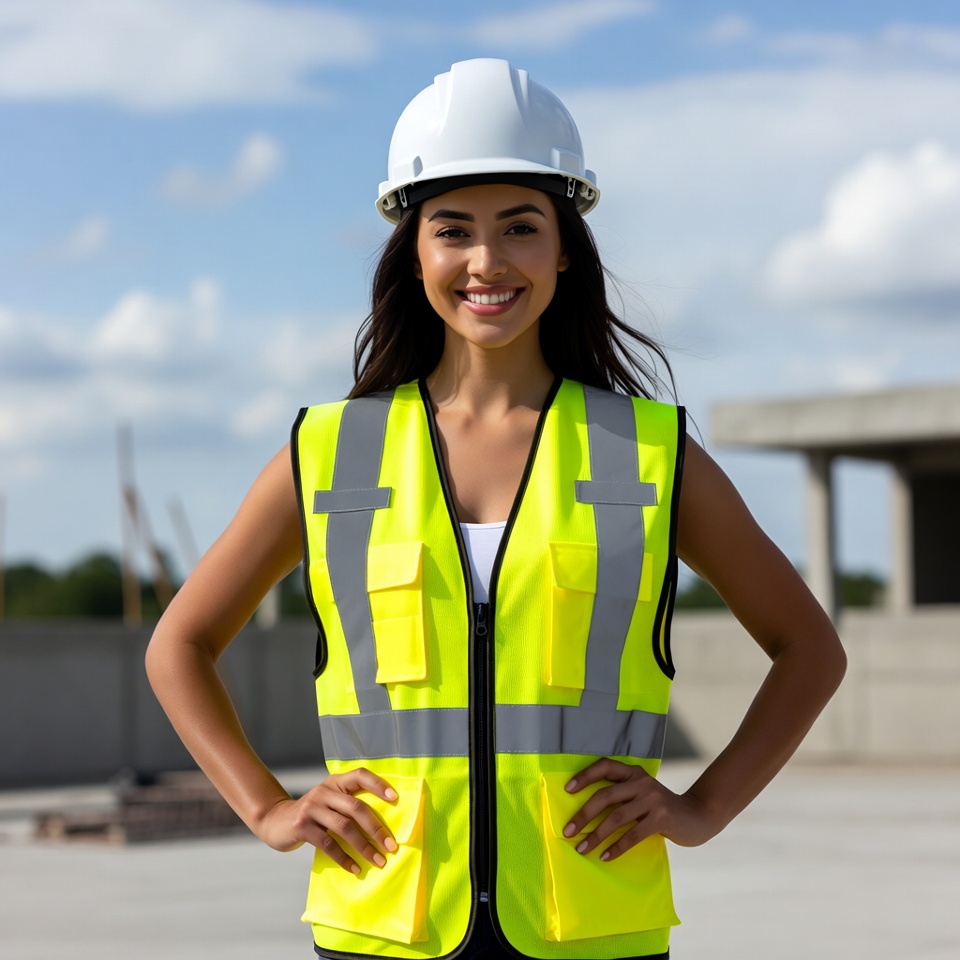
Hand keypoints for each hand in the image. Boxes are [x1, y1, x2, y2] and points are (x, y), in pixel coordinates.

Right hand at [257, 768, 398, 872]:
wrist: (275, 821)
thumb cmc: (313, 814)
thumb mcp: (329, 801)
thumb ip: (348, 804)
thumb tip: (383, 826)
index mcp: (335, 782)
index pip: (360, 775)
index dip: (378, 784)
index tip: (395, 798)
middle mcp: (325, 791)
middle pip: (356, 807)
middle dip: (376, 828)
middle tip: (391, 846)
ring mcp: (312, 807)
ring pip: (344, 827)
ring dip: (364, 846)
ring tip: (378, 861)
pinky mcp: (302, 826)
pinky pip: (328, 844)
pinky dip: (344, 858)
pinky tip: (355, 868)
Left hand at [562, 758, 720, 860]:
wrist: (697, 816)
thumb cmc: (660, 808)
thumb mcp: (642, 794)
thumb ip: (622, 795)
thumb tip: (585, 812)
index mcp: (634, 772)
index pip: (605, 766)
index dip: (585, 776)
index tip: (567, 790)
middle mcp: (642, 781)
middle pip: (605, 796)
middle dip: (583, 814)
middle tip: (567, 831)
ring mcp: (652, 799)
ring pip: (616, 817)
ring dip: (596, 835)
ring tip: (582, 849)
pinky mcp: (661, 817)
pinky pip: (633, 835)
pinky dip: (617, 847)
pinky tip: (605, 856)